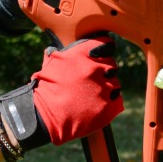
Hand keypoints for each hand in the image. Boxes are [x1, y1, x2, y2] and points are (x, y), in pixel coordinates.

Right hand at [0, 36, 122, 150]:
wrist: (45, 117)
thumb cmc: (45, 89)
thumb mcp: (50, 64)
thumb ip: (59, 54)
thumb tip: (54, 49)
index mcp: (83, 54)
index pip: (106, 44)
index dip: (103, 50)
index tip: (100, 56)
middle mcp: (96, 68)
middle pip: (111, 65)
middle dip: (103, 71)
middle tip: (91, 80)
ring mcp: (104, 87)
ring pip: (115, 83)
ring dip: (106, 87)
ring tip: (92, 95)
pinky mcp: (109, 106)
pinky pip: (117, 100)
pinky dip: (109, 103)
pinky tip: (96, 105)